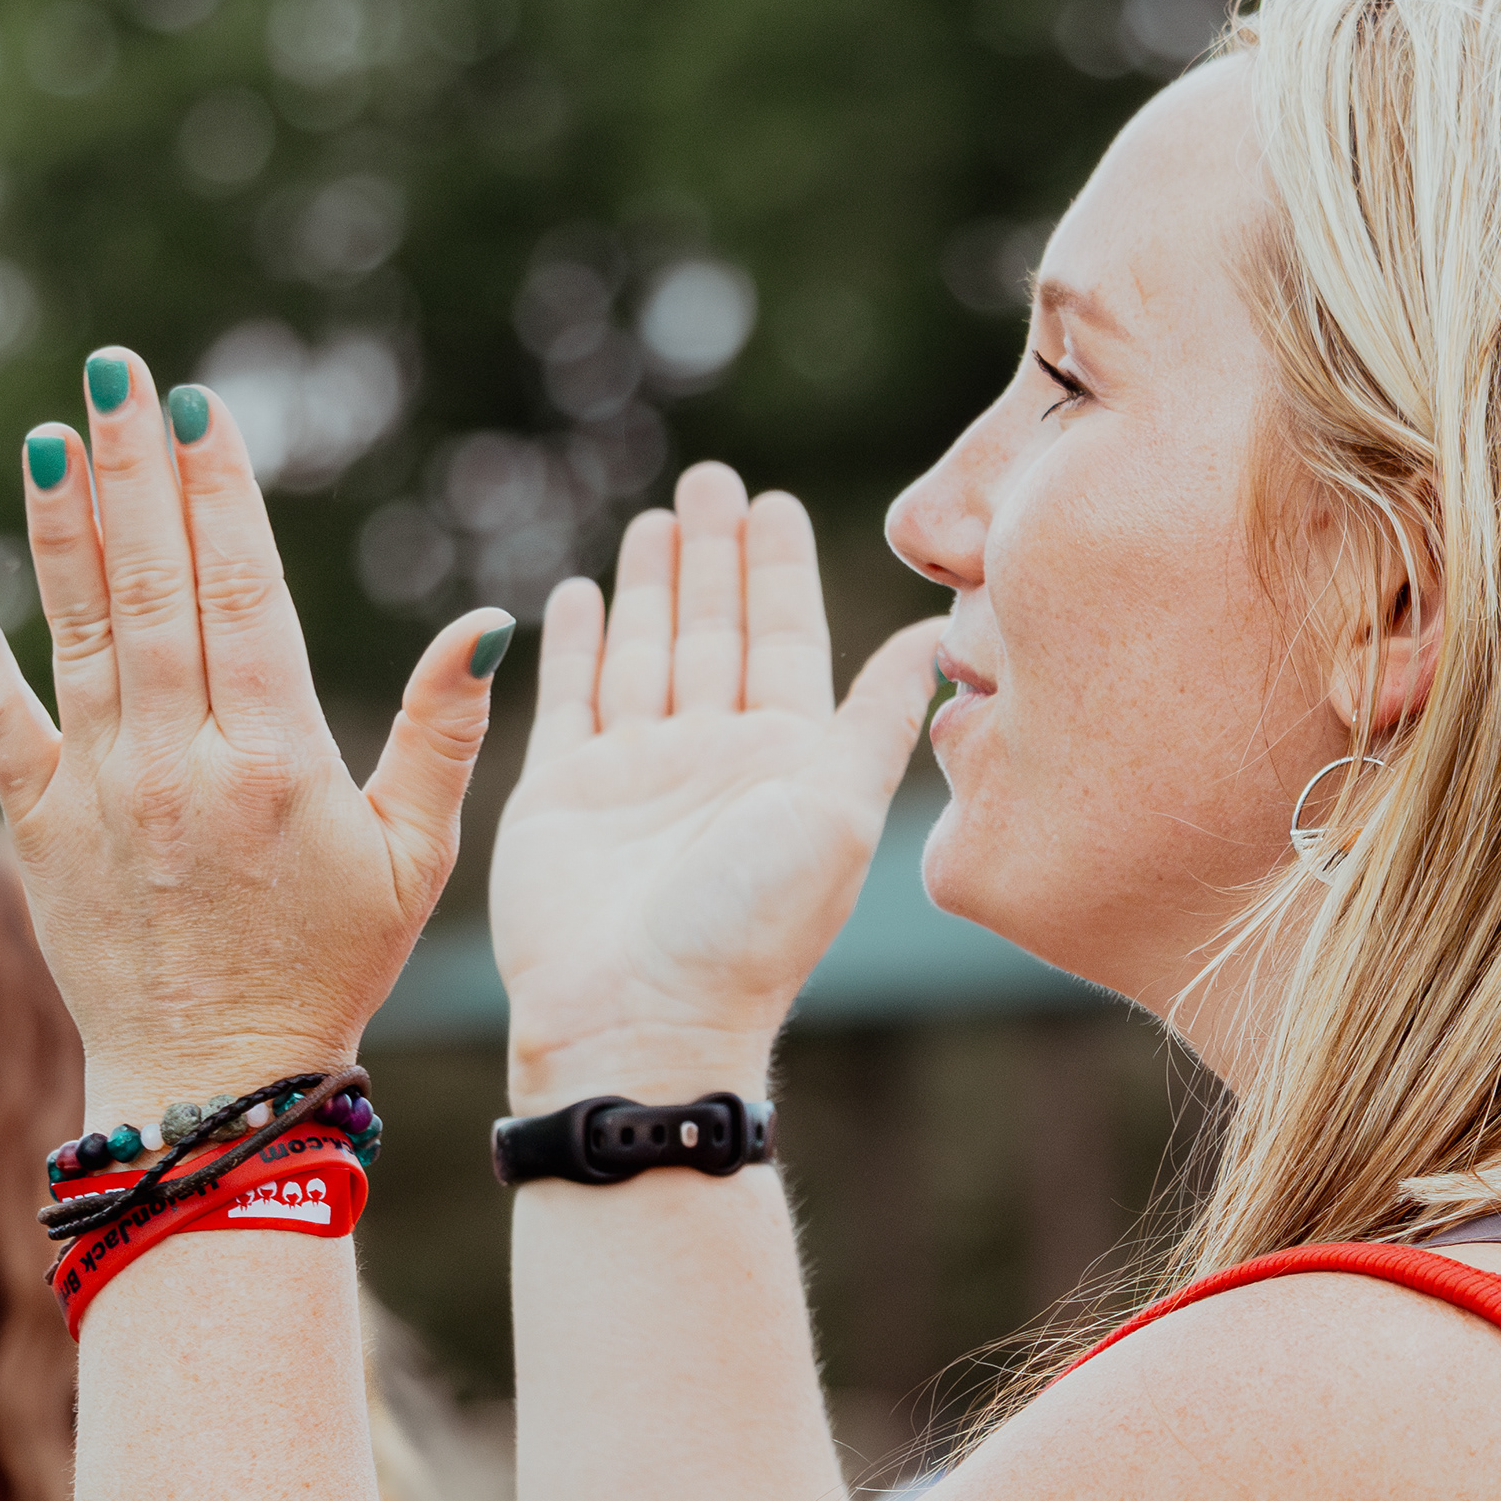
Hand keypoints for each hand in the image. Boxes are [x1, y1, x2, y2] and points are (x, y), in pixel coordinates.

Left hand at [0, 350, 498, 1118]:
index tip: (201, 408)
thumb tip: (486, 623)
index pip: (242, 593)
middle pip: (153, 583)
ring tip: (56, 432)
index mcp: (273, 760)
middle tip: (117, 371)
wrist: (213, 1083)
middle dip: (134, 469)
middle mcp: (178, 761)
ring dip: (62, 524)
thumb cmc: (331, 967)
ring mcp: (100, 790)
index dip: (219, 494)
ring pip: (78, 628)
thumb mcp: (416, 858)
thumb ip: (443, 734)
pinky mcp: (37, 825)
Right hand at [491, 466, 934, 1109]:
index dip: (778, 570)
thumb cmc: (750, 929)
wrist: (643, 1022)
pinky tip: (576, 593)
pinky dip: (576, 644)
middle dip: (713, 555)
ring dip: (652, 585)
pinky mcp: (563, 793)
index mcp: (787, 760)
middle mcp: (715, 759)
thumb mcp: (838, 814)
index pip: (784, 639)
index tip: (773, 500)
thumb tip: (936, 636)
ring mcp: (637, 775)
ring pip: (646, 652)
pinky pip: (571, 698)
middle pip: (715, 631)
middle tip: (710, 478)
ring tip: (657, 517)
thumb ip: (877, 720)